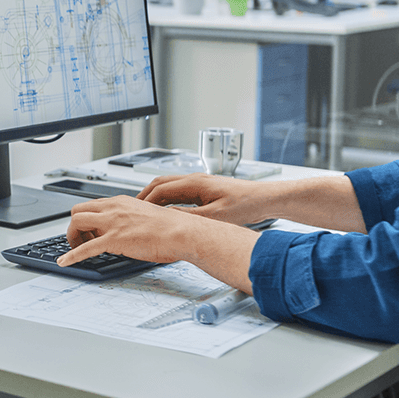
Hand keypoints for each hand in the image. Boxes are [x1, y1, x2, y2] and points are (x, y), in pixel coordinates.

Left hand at [59, 196, 204, 266]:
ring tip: (77, 250)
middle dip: (75, 226)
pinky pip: (85, 248)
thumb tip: (126, 231)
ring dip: (72, 237)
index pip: (92, 206)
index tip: (89, 231)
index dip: (87, 220)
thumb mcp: (146, 217)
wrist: (182, 232)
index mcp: (121, 202)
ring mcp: (112, 223)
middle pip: (78, 210)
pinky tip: (65, 262)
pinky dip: (71, 256)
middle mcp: (113, 208)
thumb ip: (131, 220)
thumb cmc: (172, 228)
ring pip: (76, 222)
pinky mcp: (114, 239)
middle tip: (81, 240)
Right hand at [137, 173, 271, 225]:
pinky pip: (179, 191)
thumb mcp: (215, 216)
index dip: (145, 202)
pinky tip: (167, 211)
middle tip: (133, 210)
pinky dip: (167, 200)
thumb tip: (168, 218)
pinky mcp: (205, 189)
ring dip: (155, 197)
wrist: (265, 199)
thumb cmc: (246, 204)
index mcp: (194, 183)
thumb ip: (190, 217)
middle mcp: (195, 179)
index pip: (160, 189)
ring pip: (168, 186)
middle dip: (144, 196)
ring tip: (146, 211)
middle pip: (160, 183)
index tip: (135, 212)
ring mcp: (199, 183)